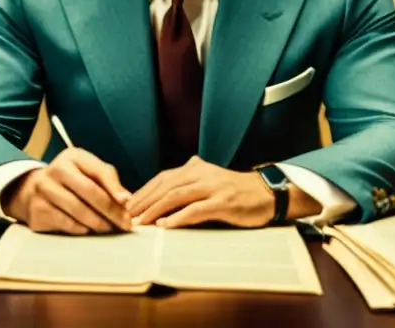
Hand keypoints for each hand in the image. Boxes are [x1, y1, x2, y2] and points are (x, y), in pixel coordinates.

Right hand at [3, 148, 132, 234]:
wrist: (32, 190)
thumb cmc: (70, 181)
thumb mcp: (88, 173)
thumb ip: (108, 182)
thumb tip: (126, 200)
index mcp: (73, 157)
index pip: (99, 171)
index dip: (115, 188)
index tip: (127, 203)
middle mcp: (56, 169)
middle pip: (89, 191)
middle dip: (110, 210)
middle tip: (123, 224)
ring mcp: (44, 189)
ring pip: (77, 210)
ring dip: (97, 222)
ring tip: (108, 228)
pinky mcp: (37, 209)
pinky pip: (65, 222)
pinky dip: (80, 229)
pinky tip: (87, 230)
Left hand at [125, 156, 274, 228]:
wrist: (268, 193)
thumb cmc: (237, 190)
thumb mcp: (211, 178)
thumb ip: (192, 177)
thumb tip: (173, 178)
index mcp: (195, 168)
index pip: (162, 178)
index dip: (143, 191)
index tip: (127, 205)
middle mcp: (201, 174)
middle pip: (165, 185)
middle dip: (143, 201)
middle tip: (127, 216)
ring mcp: (212, 187)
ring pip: (176, 195)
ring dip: (155, 209)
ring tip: (141, 222)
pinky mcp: (223, 202)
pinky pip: (196, 209)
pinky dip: (178, 217)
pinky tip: (166, 225)